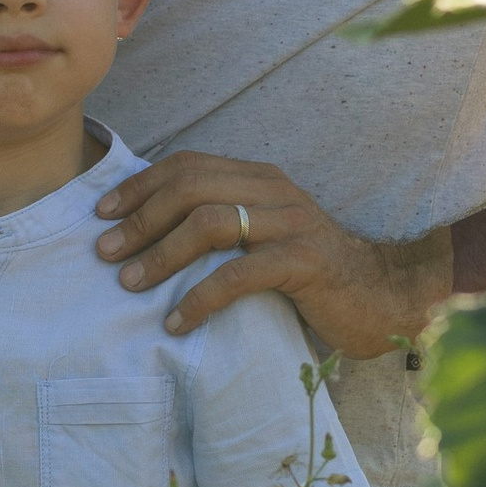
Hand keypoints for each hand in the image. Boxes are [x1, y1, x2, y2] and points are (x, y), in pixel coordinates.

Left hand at [94, 148, 451, 351]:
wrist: (384, 299)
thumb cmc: (311, 277)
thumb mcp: (262, 241)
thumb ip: (222, 228)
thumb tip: (146, 237)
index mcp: (260, 179)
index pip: (188, 165)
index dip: (139, 186)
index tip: (101, 214)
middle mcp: (275, 191)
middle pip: (191, 187)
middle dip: (140, 219)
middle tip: (106, 253)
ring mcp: (293, 224)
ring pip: (210, 222)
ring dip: (161, 254)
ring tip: (130, 285)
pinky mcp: (305, 263)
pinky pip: (239, 274)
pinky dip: (199, 298)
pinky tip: (176, 322)